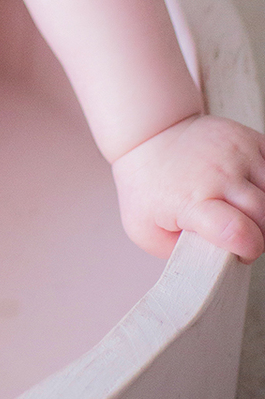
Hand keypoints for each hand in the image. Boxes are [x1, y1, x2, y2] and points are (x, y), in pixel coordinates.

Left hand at [111, 113, 264, 262]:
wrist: (149, 135)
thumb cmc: (148, 185)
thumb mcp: (146, 230)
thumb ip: (180, 253)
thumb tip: (212, 264)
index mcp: (191, 200)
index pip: (236, 231)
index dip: (247, 249)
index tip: (239, 252)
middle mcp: (218, 174)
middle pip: (263, 217)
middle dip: (258, 235)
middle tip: (239, 236)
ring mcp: (237, 154)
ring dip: (264, 210)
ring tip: (242, 211)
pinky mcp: (249, 139)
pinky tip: (251, 190)